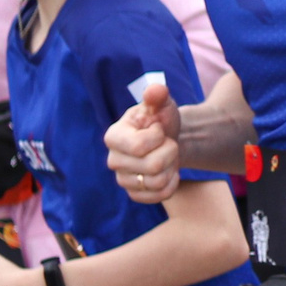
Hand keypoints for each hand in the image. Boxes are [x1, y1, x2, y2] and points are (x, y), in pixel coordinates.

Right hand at [107, 78, 182, 203]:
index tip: (159, 130)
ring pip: (157, 182)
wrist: (168, 140)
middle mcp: (113, 160)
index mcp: (113, 136)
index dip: (159, 137)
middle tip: (168, 144)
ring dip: (171, 167)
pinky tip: (170, 172)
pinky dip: (172, 184)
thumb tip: (156, 90)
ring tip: (167, 156)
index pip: (139, 146)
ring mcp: (123, 179)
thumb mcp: (162, 105)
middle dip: (170, 152)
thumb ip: (158, 96)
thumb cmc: (162, 121)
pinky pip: (159, 196)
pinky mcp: (135, 194)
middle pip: (152, 166)